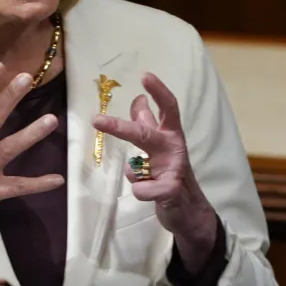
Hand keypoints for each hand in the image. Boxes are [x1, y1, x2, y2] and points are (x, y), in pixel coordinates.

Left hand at [91, 73, 217, 272]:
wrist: (189, 209)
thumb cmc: (171, 173)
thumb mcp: (159, 145)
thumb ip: (149, 123)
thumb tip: (138, 99)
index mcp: (171, 135)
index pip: (168, 108)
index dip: (158, 91)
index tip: (144, 76)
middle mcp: (173, 148)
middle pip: (144, 133)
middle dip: (118, 127)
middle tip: (96, 120)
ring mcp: (174, 169)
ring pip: (136, 166)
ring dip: (134, 173)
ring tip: (145, 180)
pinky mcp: (170, 191)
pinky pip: (139, 189)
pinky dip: (139, 191)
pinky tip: (151, 195)